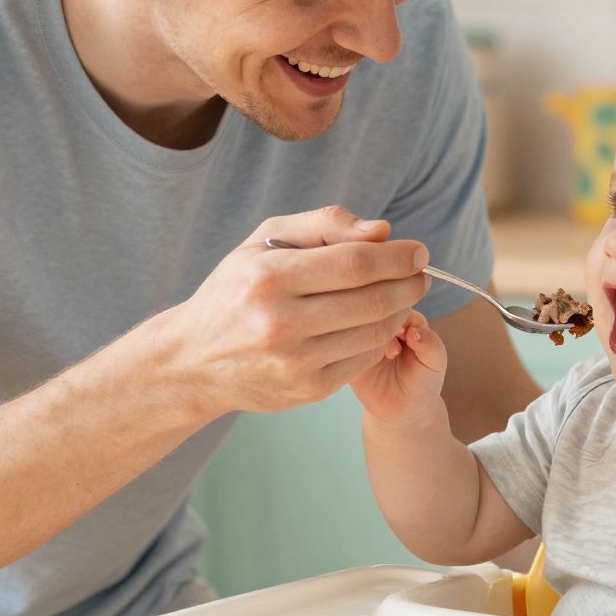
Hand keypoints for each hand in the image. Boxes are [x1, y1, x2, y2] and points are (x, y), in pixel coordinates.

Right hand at [168, 206, 429, 417]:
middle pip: (372, 300)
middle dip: (409, 283)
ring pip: (374, 332)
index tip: (418, 251)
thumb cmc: (237, 289)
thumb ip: (324, 224)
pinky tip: (380, 322)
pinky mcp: (307, 390)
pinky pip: (362, 359)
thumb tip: (381, 230)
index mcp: (268, 278)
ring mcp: (295, 362)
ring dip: (401, 311)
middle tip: (422, 274)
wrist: (194, 360)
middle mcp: (280, 323)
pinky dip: (381, 338)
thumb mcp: (264, 241)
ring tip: (404, 295)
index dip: (396, 257)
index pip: (354, 263)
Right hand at [351, 312, 448, 428]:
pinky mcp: (346, 354)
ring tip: (391, 356)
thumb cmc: (422, 381)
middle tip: (399, 348)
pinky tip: (374, 363)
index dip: (402, 314)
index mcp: (402, 317)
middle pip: (375, 308)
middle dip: (389, 324)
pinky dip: (359, 350)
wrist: (404, 410)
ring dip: (375, 336)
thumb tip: (413, 330)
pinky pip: (343, 344)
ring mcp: (361, 338)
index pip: (396, 300)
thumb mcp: (435, 361)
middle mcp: (379, 323)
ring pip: (359, 323)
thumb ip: (430, 342)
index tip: (410, 335)